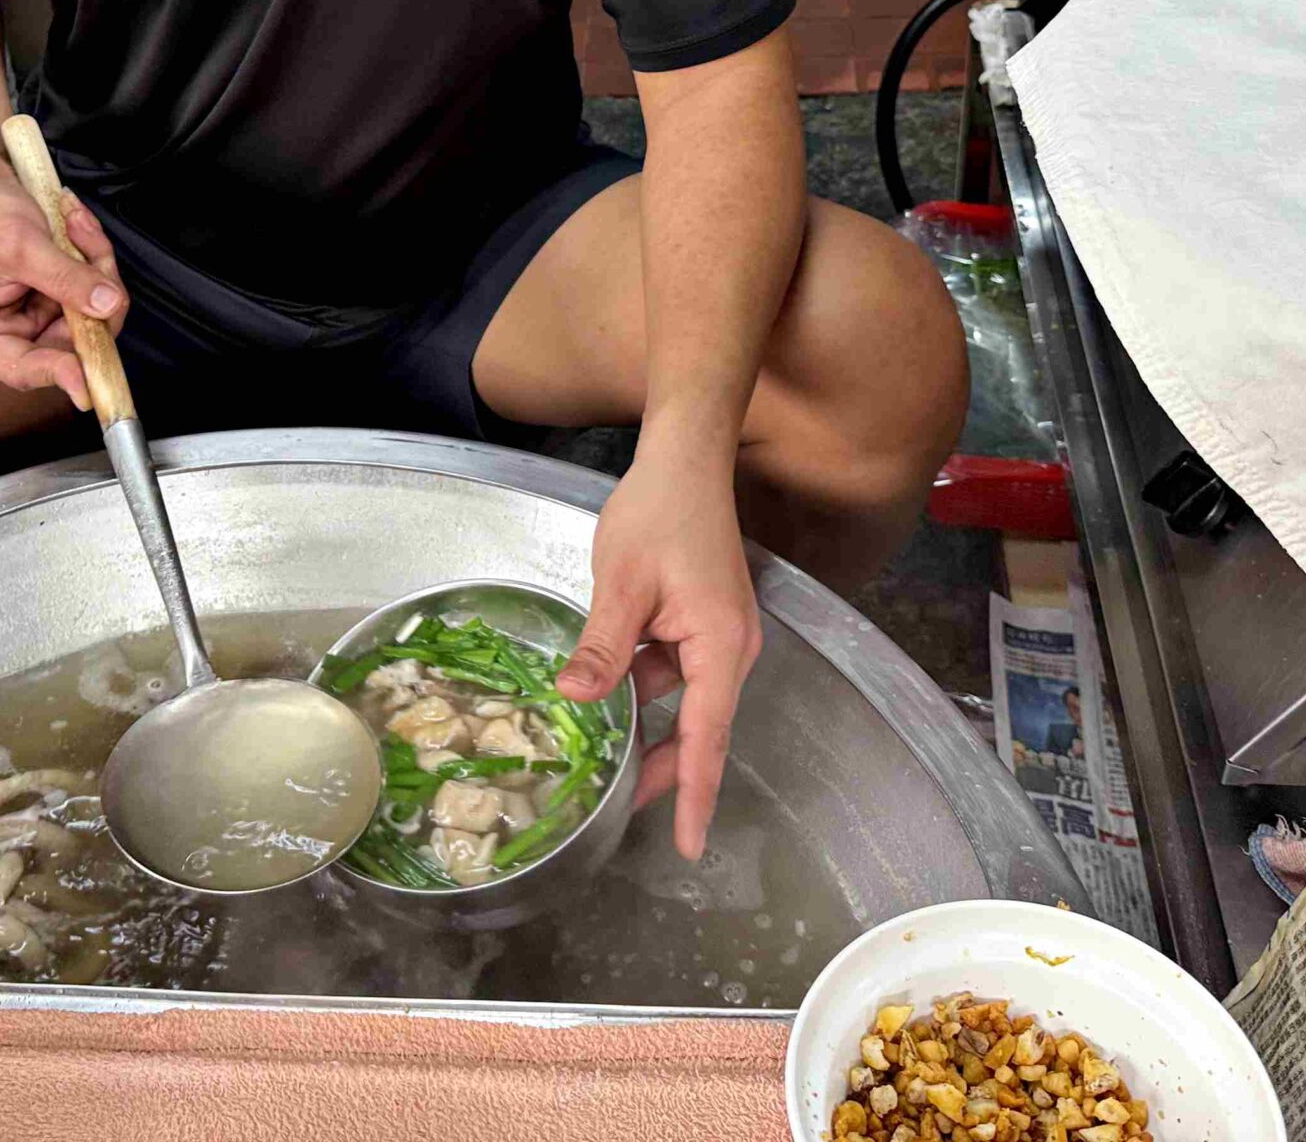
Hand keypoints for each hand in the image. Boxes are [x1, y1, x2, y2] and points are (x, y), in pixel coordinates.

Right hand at [0, 178, 125, 409]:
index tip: (87, 382)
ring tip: (76, 224)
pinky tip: (76, 224)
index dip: (58, 376)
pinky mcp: (60, 299)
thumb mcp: (19, 244)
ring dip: (96, 267)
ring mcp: (39, 317)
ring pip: (93, 315)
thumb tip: (106, 306)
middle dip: (92, 297)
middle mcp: (10, 333)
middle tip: (93, 251)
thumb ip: (63, 276)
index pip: (22, 369)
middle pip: (71, 343)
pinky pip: (96, 291)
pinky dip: (95, 256)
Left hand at [557, 447, 761, 860]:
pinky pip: (674, 671)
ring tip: (603, 762)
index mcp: (719, 645)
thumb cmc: (659, 512)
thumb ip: (603, 646)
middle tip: (622, 812)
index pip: (707, 737)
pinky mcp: (700, 621)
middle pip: (699, 727)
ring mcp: (717, 635)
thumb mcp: (621, 583)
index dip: (696, 795)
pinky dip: (645, 690)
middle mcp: (729, 648)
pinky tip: (606, 698)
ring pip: (682, 700)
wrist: (684, 458)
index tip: (691, 846)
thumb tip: (576, 698)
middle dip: (666, 772)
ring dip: (648, 727)